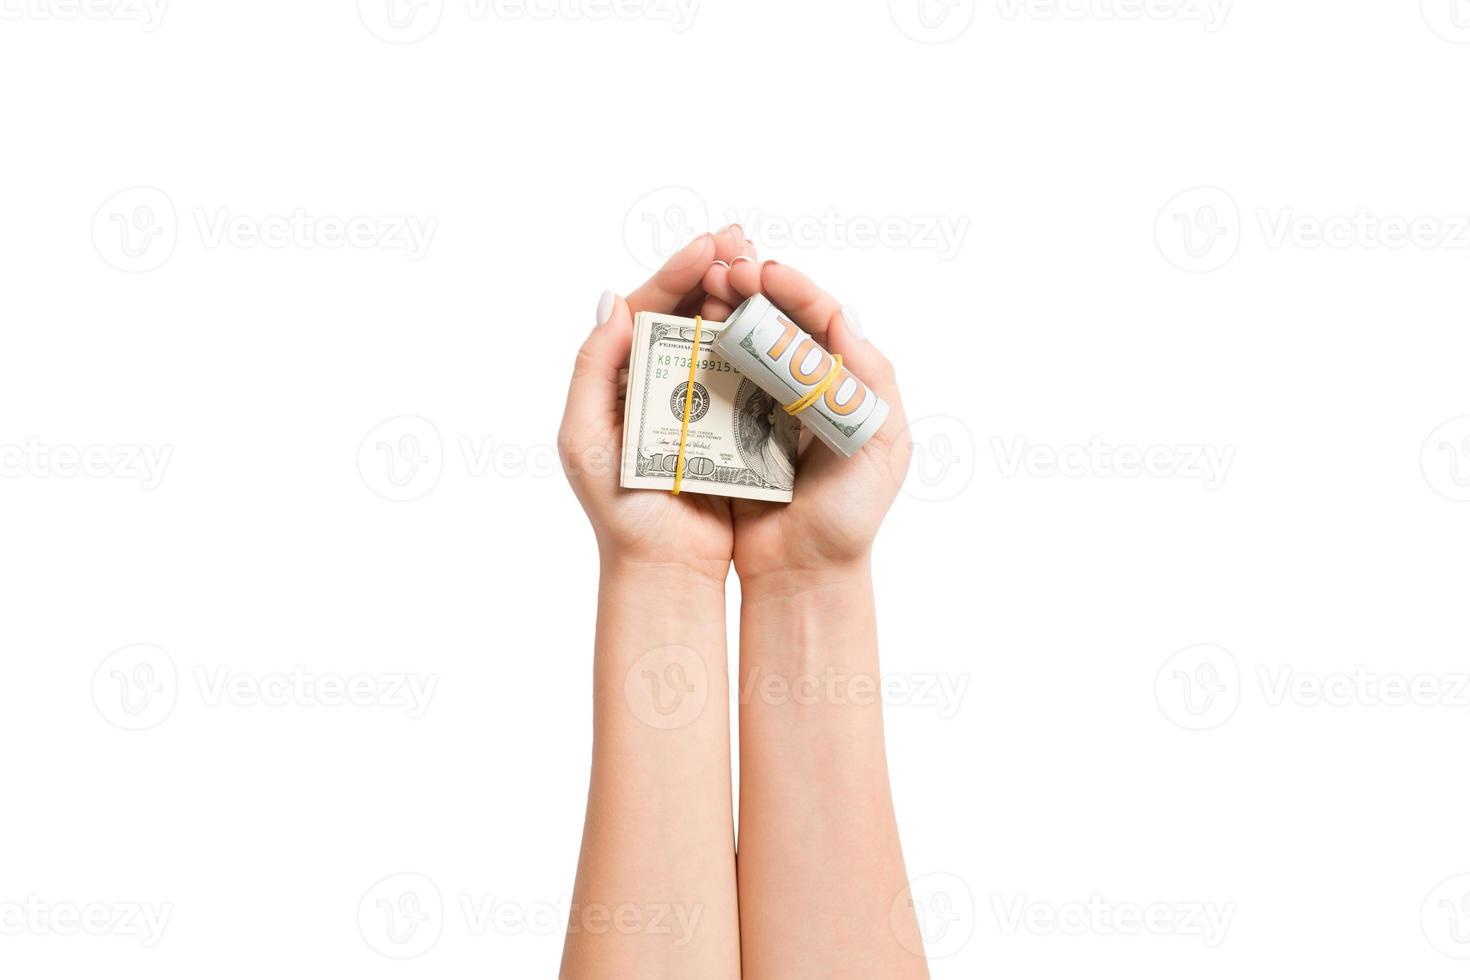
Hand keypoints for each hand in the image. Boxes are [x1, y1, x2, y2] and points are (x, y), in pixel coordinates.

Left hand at [557, 227, 756, 581]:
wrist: (665, 571)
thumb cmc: (619, 512)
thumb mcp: (584, 438)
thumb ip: (591, 369)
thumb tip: (613, 300)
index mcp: (620, 380)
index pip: (647, 310)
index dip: (675, 274)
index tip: (706, 246)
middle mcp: (659, 383)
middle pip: (687, 312)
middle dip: (714, 271)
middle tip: (742, 238)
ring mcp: (700, 402)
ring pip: (721, 335)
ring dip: (742, 297)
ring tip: (762, 265)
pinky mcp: (735, 426)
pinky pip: (749, 375)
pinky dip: (763, 343)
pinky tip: (782, 319)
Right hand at [711, 260, 911, 586]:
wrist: (804, 574)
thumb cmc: (851, 517)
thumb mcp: (883, 446)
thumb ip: (872, 381)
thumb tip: (845, 317)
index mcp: (843, 384)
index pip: (820, 319)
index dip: (793, 289)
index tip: (763, 272)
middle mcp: (802, 388)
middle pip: (775, 321)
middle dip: (750, 288)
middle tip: (724, 272)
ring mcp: (762, 407)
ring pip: (741, 343)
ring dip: (721, 311)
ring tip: (702, 291)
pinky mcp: (727, 431)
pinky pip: (712, 382)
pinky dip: (700, 353)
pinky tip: (685, 335)